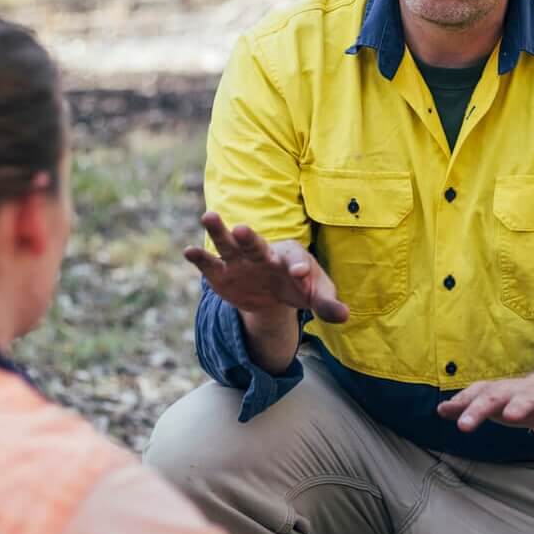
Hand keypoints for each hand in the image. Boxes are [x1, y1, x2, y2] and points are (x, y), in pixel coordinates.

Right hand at [183, 211, 348, 323]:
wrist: (275, 291)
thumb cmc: (301, 287)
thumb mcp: (317, 295)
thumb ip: (328, 304)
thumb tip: (345, 317)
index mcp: (291, 257)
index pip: (295, 261)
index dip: (299, 268)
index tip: (300, 275)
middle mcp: (263, 254)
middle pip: (257, 244)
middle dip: (250, 239)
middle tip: (244, 230)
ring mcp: (240, 261)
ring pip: (228, 243)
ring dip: (220, 231)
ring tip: (209, 216)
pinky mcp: (222, 273)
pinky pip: (209, 263)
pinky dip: (199, 258)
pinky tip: (187, 251)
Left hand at [435, 365, 533, 444]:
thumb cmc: (520, 399)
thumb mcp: (495, 402)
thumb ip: (468, 406)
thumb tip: (440, 410)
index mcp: (505, 392)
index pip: (485, 394)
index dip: (471, 405)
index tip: (457, 420)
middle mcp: (526, 393)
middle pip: (515, 396)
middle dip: (508, 405)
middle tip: (500, 417)